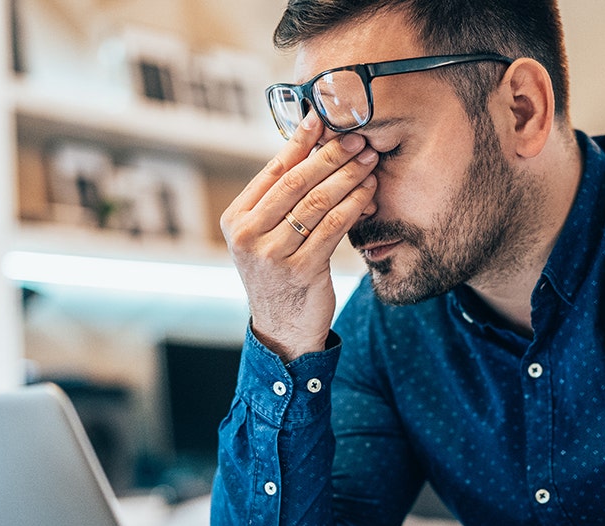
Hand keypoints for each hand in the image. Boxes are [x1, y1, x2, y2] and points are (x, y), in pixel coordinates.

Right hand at [221, 112, 378, 361]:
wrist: (282, 328)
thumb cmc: (280, 274)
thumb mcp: (268, 235)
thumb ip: (281, 199)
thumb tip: (312, 146)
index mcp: (236, 218)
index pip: (273, 170)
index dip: (300, 141)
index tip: (323, 118)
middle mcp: (247, 235)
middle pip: (296, 182)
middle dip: (331, 155)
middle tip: (357, 136)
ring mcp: (272, 254)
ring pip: (317, 202)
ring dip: (347, 177)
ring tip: (368, 160)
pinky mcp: (300, 270)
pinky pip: (333, 227)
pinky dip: (354, 205)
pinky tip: (369, 192)